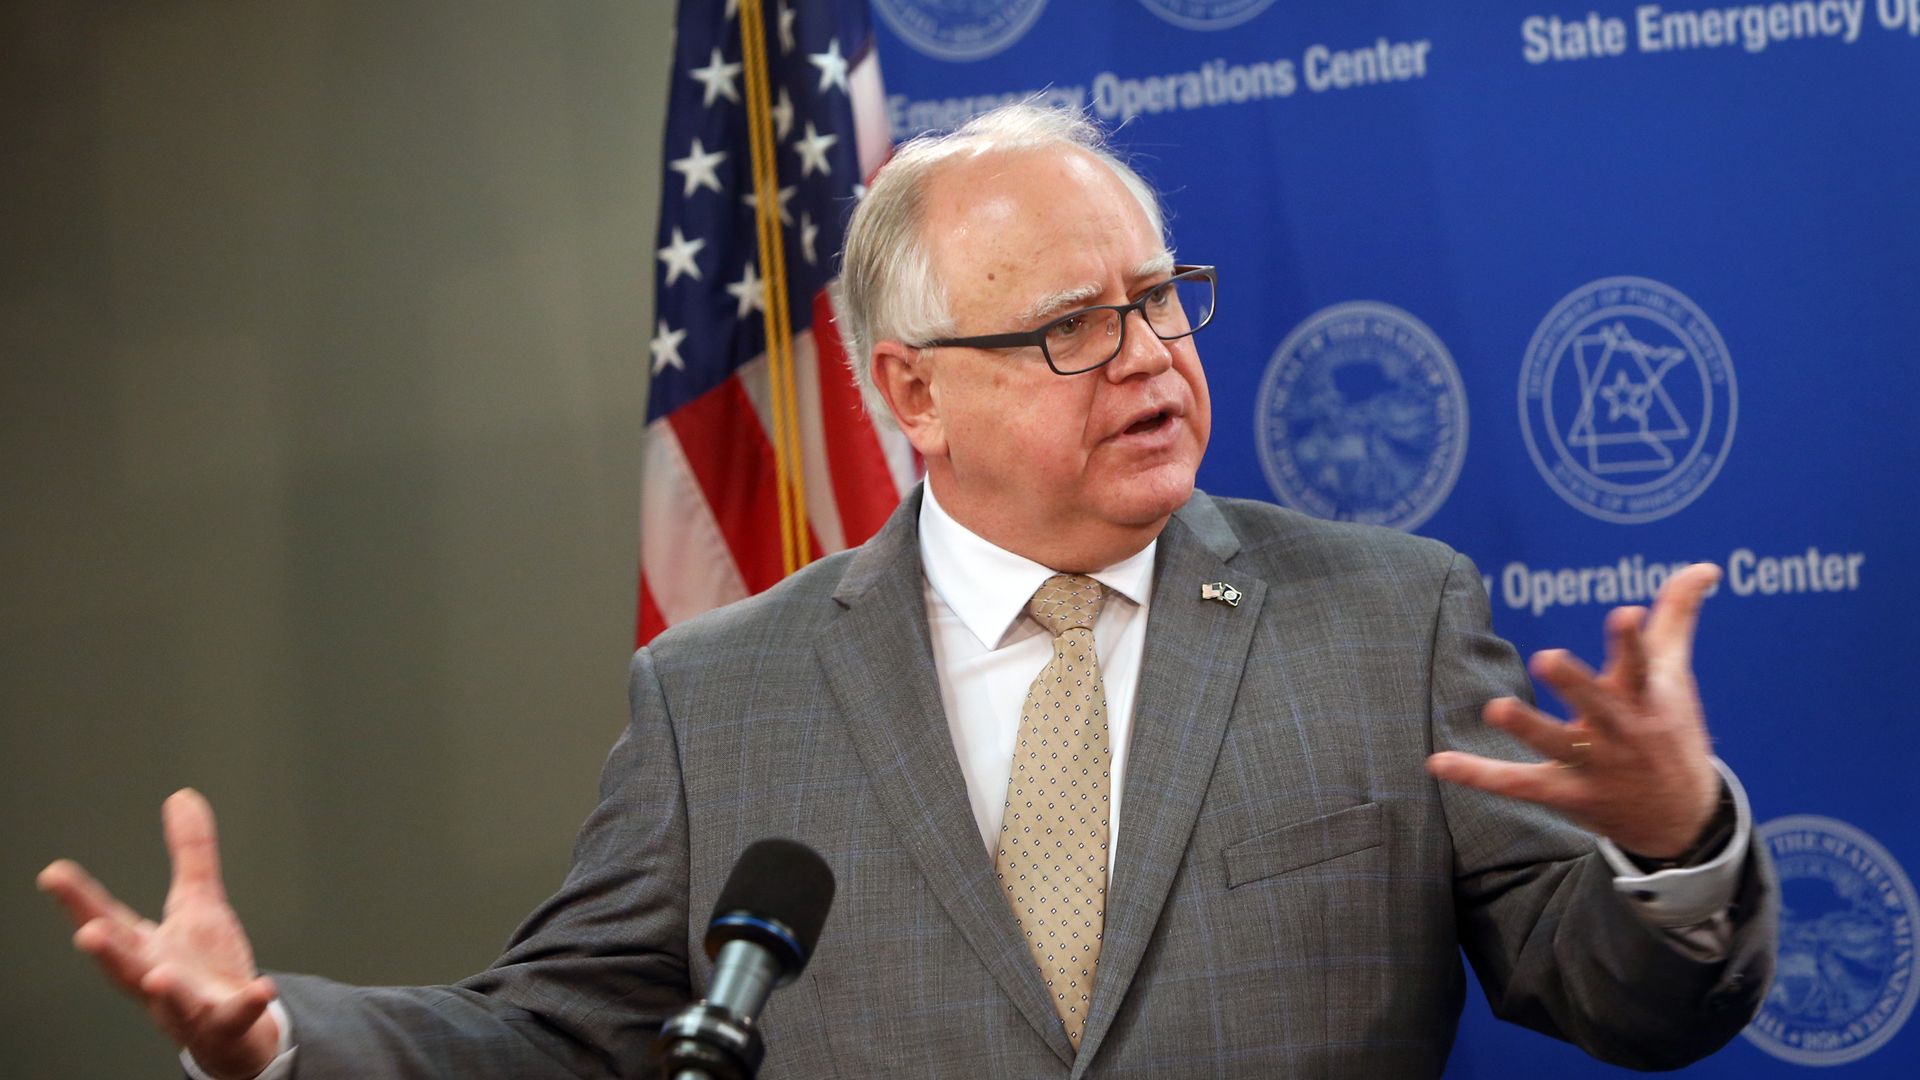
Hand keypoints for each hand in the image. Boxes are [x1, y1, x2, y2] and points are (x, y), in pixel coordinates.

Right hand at [38, 789, 280, 1079]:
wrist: (232, 1028)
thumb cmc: (202, 966)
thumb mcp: (197, 901)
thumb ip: (190, 852)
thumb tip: (182, 797)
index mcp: (144, 949)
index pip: (105, 919)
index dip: (79, 899)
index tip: (54, 873)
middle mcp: (157, 978)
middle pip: (124, 966)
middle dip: (106, 951)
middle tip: (88, 934)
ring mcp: (190, 1005)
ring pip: (172, 1000)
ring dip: (164, 988)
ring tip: (159, 975)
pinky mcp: (226, 1022)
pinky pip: (237, 1015)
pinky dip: (248, 1003)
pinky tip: (262, 989)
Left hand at [1427, 563, 1722, 859]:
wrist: (1682, 820)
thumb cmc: (1670, 730)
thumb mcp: (1674, 676)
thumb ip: (1677, 616)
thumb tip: (1705, 565)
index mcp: (1645, 698)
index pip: (1641, 665)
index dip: (1632, 641)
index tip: (1625, 613)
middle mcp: (1620, 732)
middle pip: (1598, 705)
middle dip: (1576, 683)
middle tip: (1548, 657)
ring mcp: (1594, 766)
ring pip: (1557, 745)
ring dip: (1528, 727)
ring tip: (1495, 707)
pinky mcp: (1567, 795)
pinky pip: (1518, 784)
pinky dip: (1478, 775)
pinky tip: (1437, 762)